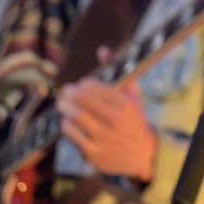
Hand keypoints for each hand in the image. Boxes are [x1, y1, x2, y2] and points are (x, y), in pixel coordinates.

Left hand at [56, 58, 155, 182]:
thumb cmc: (133, 119)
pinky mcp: (93, 154)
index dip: (84, 85)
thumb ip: (118, 71)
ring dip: (64, 108)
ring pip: (75, 118)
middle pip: (83, 102)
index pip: (96, 88)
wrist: (141, 154)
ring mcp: (103, 139)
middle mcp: (115, 122)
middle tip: (65, 91)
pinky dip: (66, 126)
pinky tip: (66, 121)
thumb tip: (101, 49)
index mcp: (125, 105)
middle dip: (70, 94)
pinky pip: (72, 137)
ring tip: (62, 104)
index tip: (81, 84)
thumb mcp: (132, 95)